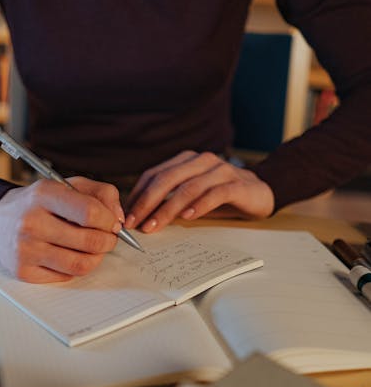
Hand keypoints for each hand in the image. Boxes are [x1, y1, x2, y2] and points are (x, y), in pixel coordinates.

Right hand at [0, 177, 123, 282]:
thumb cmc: (39, 203)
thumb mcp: (68, 185)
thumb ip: (100, 193)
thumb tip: (118, 218)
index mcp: (44, 195)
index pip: (90, 213)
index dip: (110, 221)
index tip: (112, 223)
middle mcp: (31, 222)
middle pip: (90, 241)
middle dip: (108, 241)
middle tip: (107, 238)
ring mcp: (26, 249)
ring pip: (81, 264)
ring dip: (96, 258)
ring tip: (93, 248)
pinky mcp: (24, 271)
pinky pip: (65, 276)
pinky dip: (75, 268)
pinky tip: (71, 255)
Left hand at [125, 151, 274, 231]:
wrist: (261, 192)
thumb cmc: (220, 197)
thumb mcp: (191, 197)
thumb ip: (168, 201)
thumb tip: (138, 217)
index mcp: (185, 161)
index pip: (154, 175)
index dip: (137, 195)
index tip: (125, 216)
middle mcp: (201, 161)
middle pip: (166, 179)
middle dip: (147, 203)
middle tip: (134, 223)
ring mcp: (220, 170)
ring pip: (188, 188)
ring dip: (168, 209)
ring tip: (154, 225)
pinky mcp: (237, 184)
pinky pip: (214, 193)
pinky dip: (199, 205)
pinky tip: (187, 217)